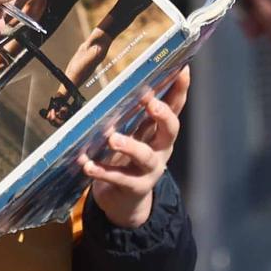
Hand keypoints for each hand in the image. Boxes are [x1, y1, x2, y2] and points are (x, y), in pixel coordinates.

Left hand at [84, 70, 188, 229]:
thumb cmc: (128, 159)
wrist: (125, 201)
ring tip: (112, 138)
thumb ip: (134, 115)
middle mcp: (161, 150)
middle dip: (163, 116)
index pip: (175, 107)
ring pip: (145, 156)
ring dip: (129, 145)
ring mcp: (149, 170)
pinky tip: (87, 164)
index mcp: (162, 133)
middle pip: (170, 131)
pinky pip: (118, 178)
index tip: (183, 69)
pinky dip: (102, 170)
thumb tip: (127, 84)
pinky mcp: (134, 188)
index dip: (181, 89)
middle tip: (150, 103)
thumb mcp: (135, 136)